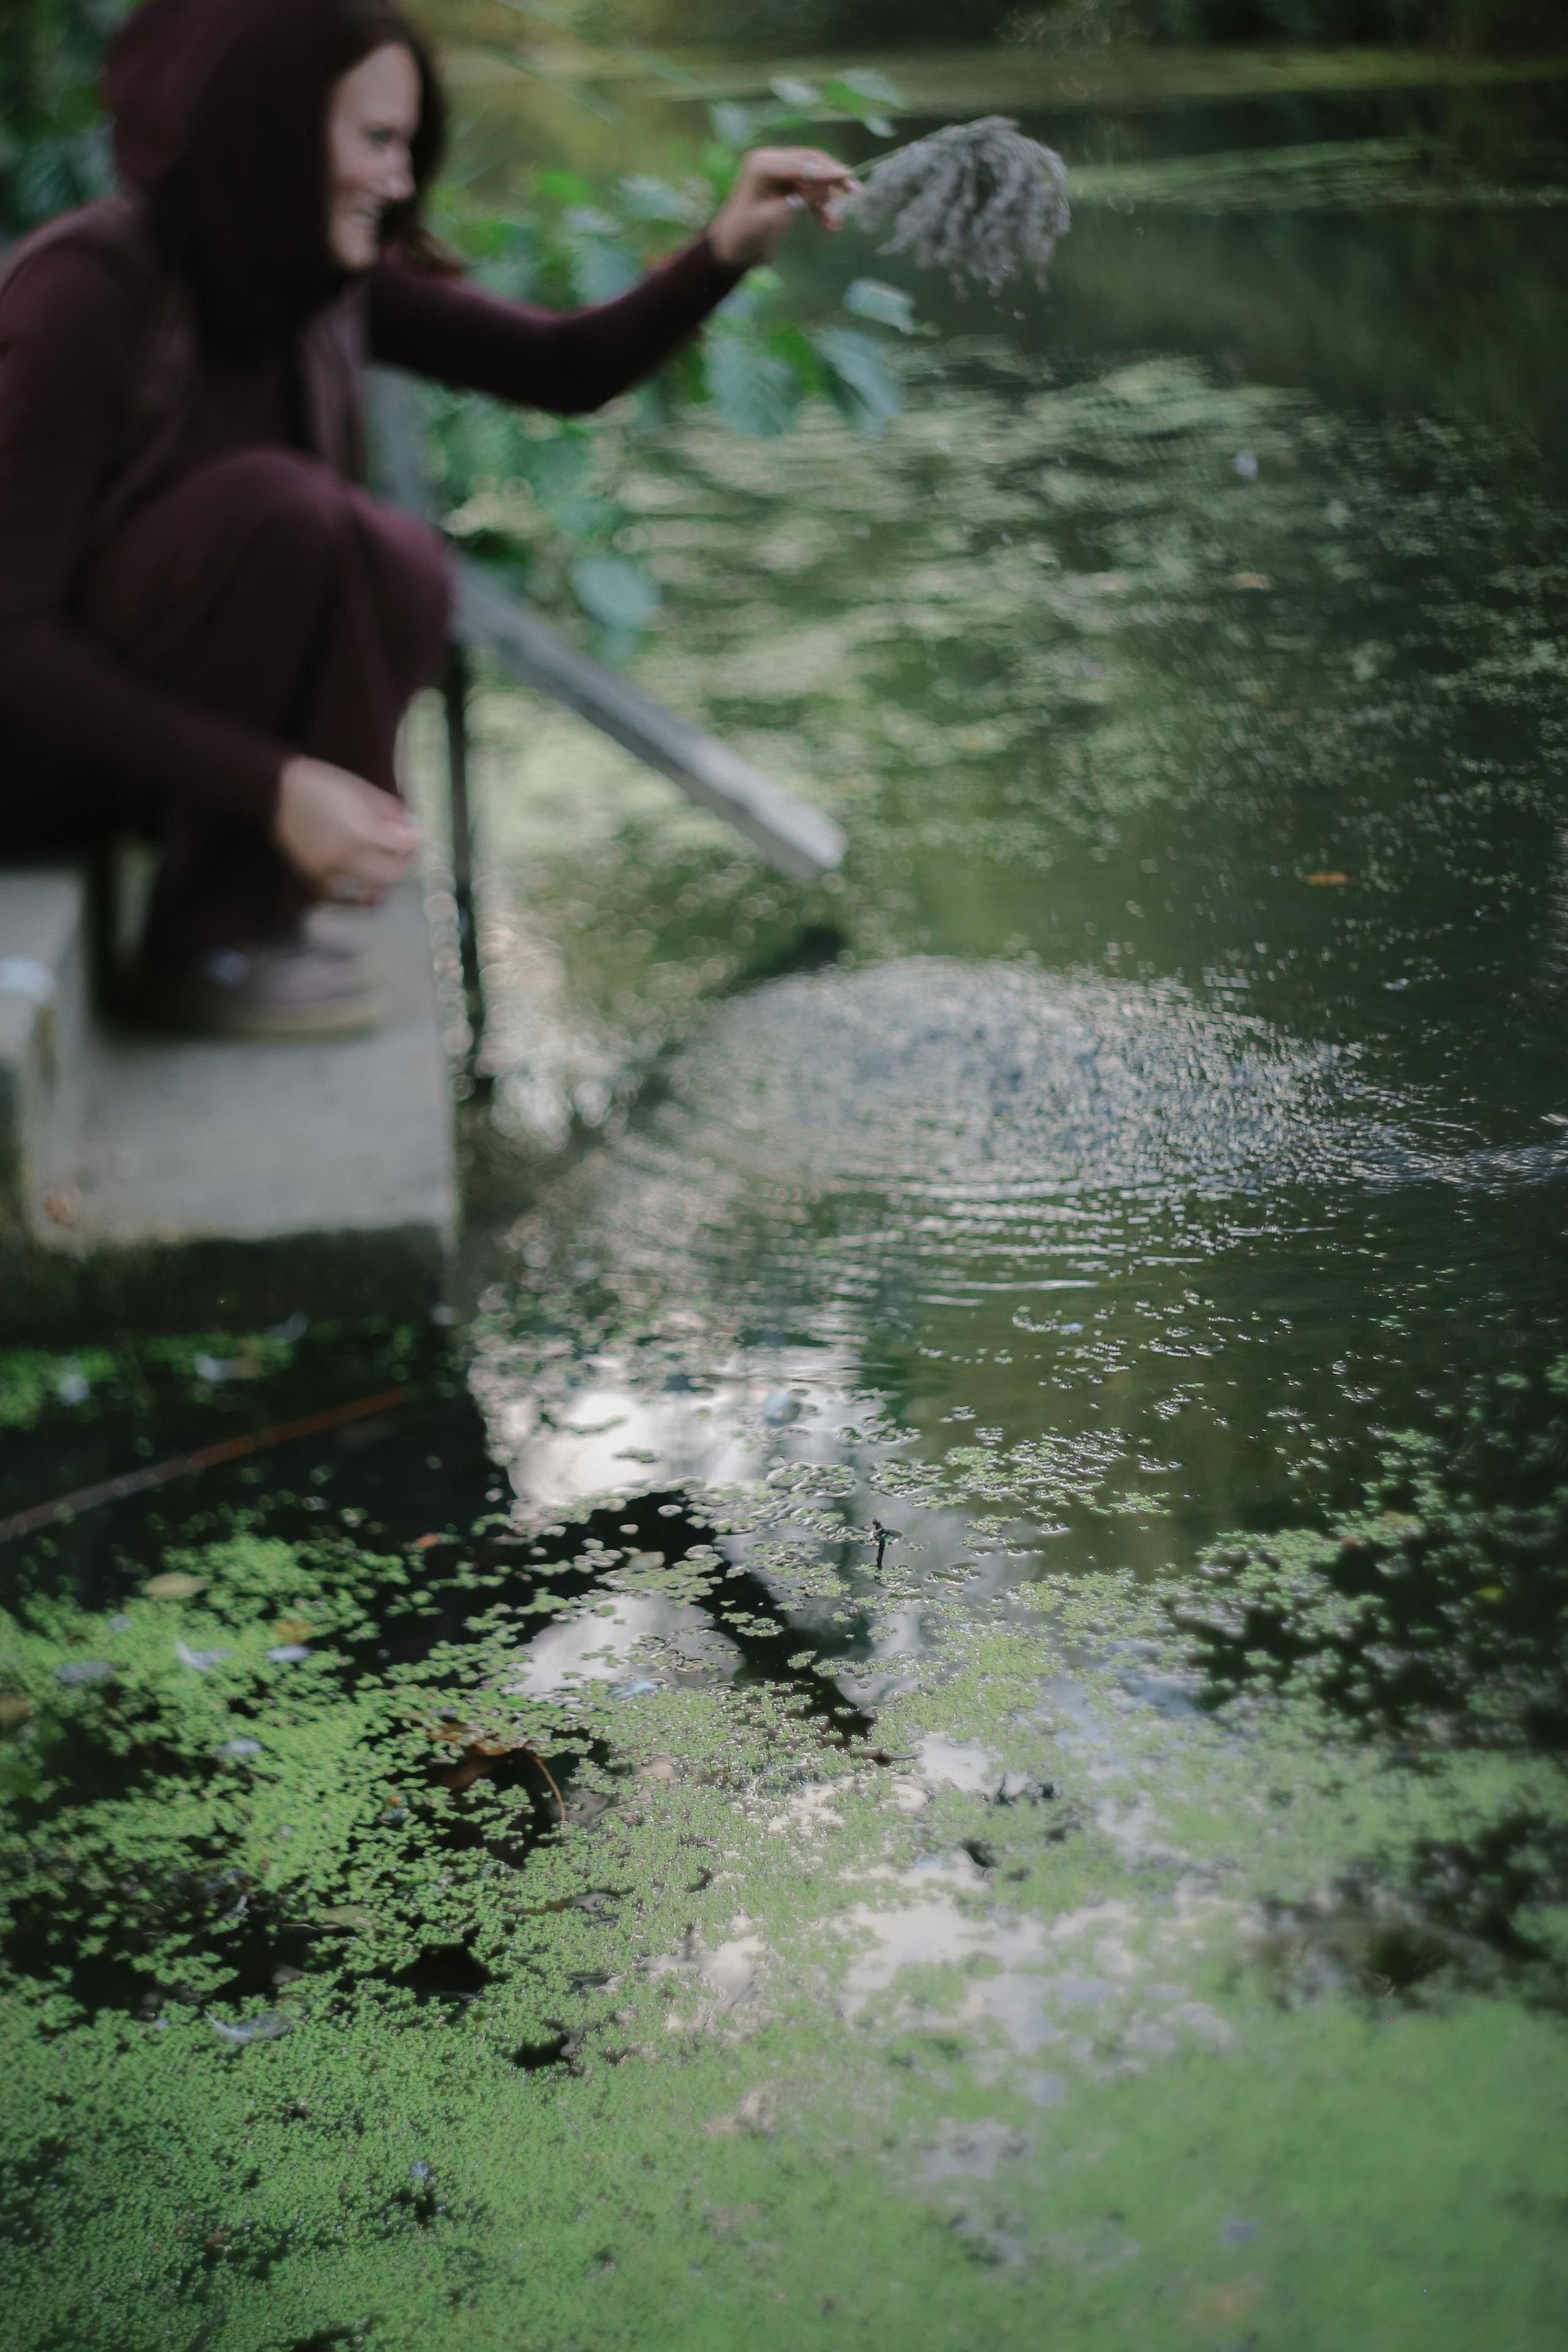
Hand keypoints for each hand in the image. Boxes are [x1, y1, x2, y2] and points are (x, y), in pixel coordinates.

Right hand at [272, 755, 419, 903]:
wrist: (275, 791)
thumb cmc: (320, 784)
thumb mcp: (359, 790)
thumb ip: (388, 811)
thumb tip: (409, 827)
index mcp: (359, 830)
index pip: (402, 846)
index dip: (415, 839)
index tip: (415, 832)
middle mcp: (345, 855)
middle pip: (391, 874)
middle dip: (404, 861)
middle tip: (403, 849)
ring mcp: (327, 869)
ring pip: (369, 887)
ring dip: (382, 877)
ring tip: (382, 860)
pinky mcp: (313, 875)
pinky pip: (343, 893)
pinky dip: (356, 889)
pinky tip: (362, 879)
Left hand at [708, 147, 861, 270]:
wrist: (735, 250)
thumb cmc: (749, 233)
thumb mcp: (777, 215)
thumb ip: (804, 196)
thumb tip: (831, 180)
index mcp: (763, 163)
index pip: (800, 162)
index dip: (825, 170)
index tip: (847, 176)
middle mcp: (772, 162)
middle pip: (810, 163)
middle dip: (832, 179)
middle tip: (854, 192)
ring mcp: (780, 174)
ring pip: (813, 178)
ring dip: (827, 199)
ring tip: (836, 223)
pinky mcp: (786, 187)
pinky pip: (809, 192)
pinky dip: (820, 207)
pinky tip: (829, 225)